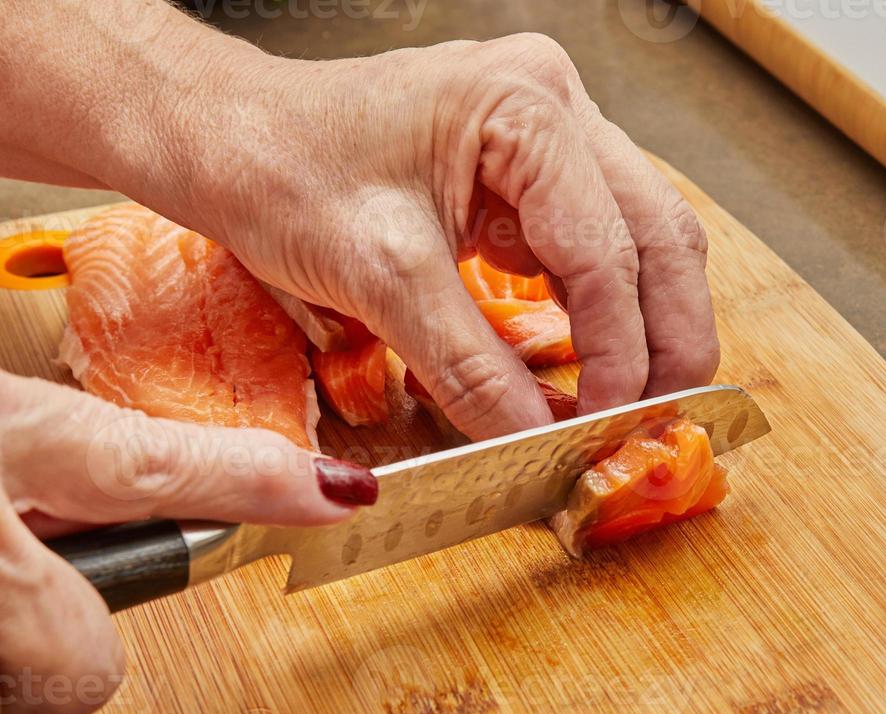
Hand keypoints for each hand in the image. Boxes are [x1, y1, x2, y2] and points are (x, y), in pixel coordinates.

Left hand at [134, 32, 719, 438]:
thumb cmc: (277, 168)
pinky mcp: (526, 170)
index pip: (607, 248)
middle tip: (654, 421)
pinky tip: (587, 360)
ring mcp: (546, 133)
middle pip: (658, 233)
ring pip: (641, 237)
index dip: (619, 350)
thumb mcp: (375, 275)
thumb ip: (467, 362)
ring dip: (642, 324)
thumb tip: (536, 437)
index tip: (608, 425)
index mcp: (523, 105)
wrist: (221, 140)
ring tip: (628, 402)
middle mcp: (552, 104)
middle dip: (664, 338)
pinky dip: (597, 308)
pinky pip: (591, 243)